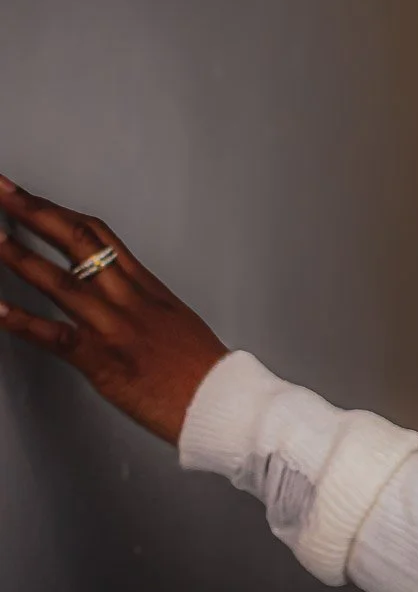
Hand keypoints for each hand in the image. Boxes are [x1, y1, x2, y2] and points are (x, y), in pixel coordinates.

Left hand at [0, 175, 228, 446]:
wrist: (221, 400)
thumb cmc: (201, 370)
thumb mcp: (175, 322)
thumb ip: (141, 304)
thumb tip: (116, 296)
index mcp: (146, 287)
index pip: (97, 235)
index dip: (58, 210)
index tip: (27, 196)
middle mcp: (129, 299)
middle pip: (78, 242)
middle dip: (33, 212)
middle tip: (0, 191)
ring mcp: (115, 327)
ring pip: (61, 281)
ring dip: (17, 256)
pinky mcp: (103, 360)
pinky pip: (55, 336)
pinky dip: (21, 321)